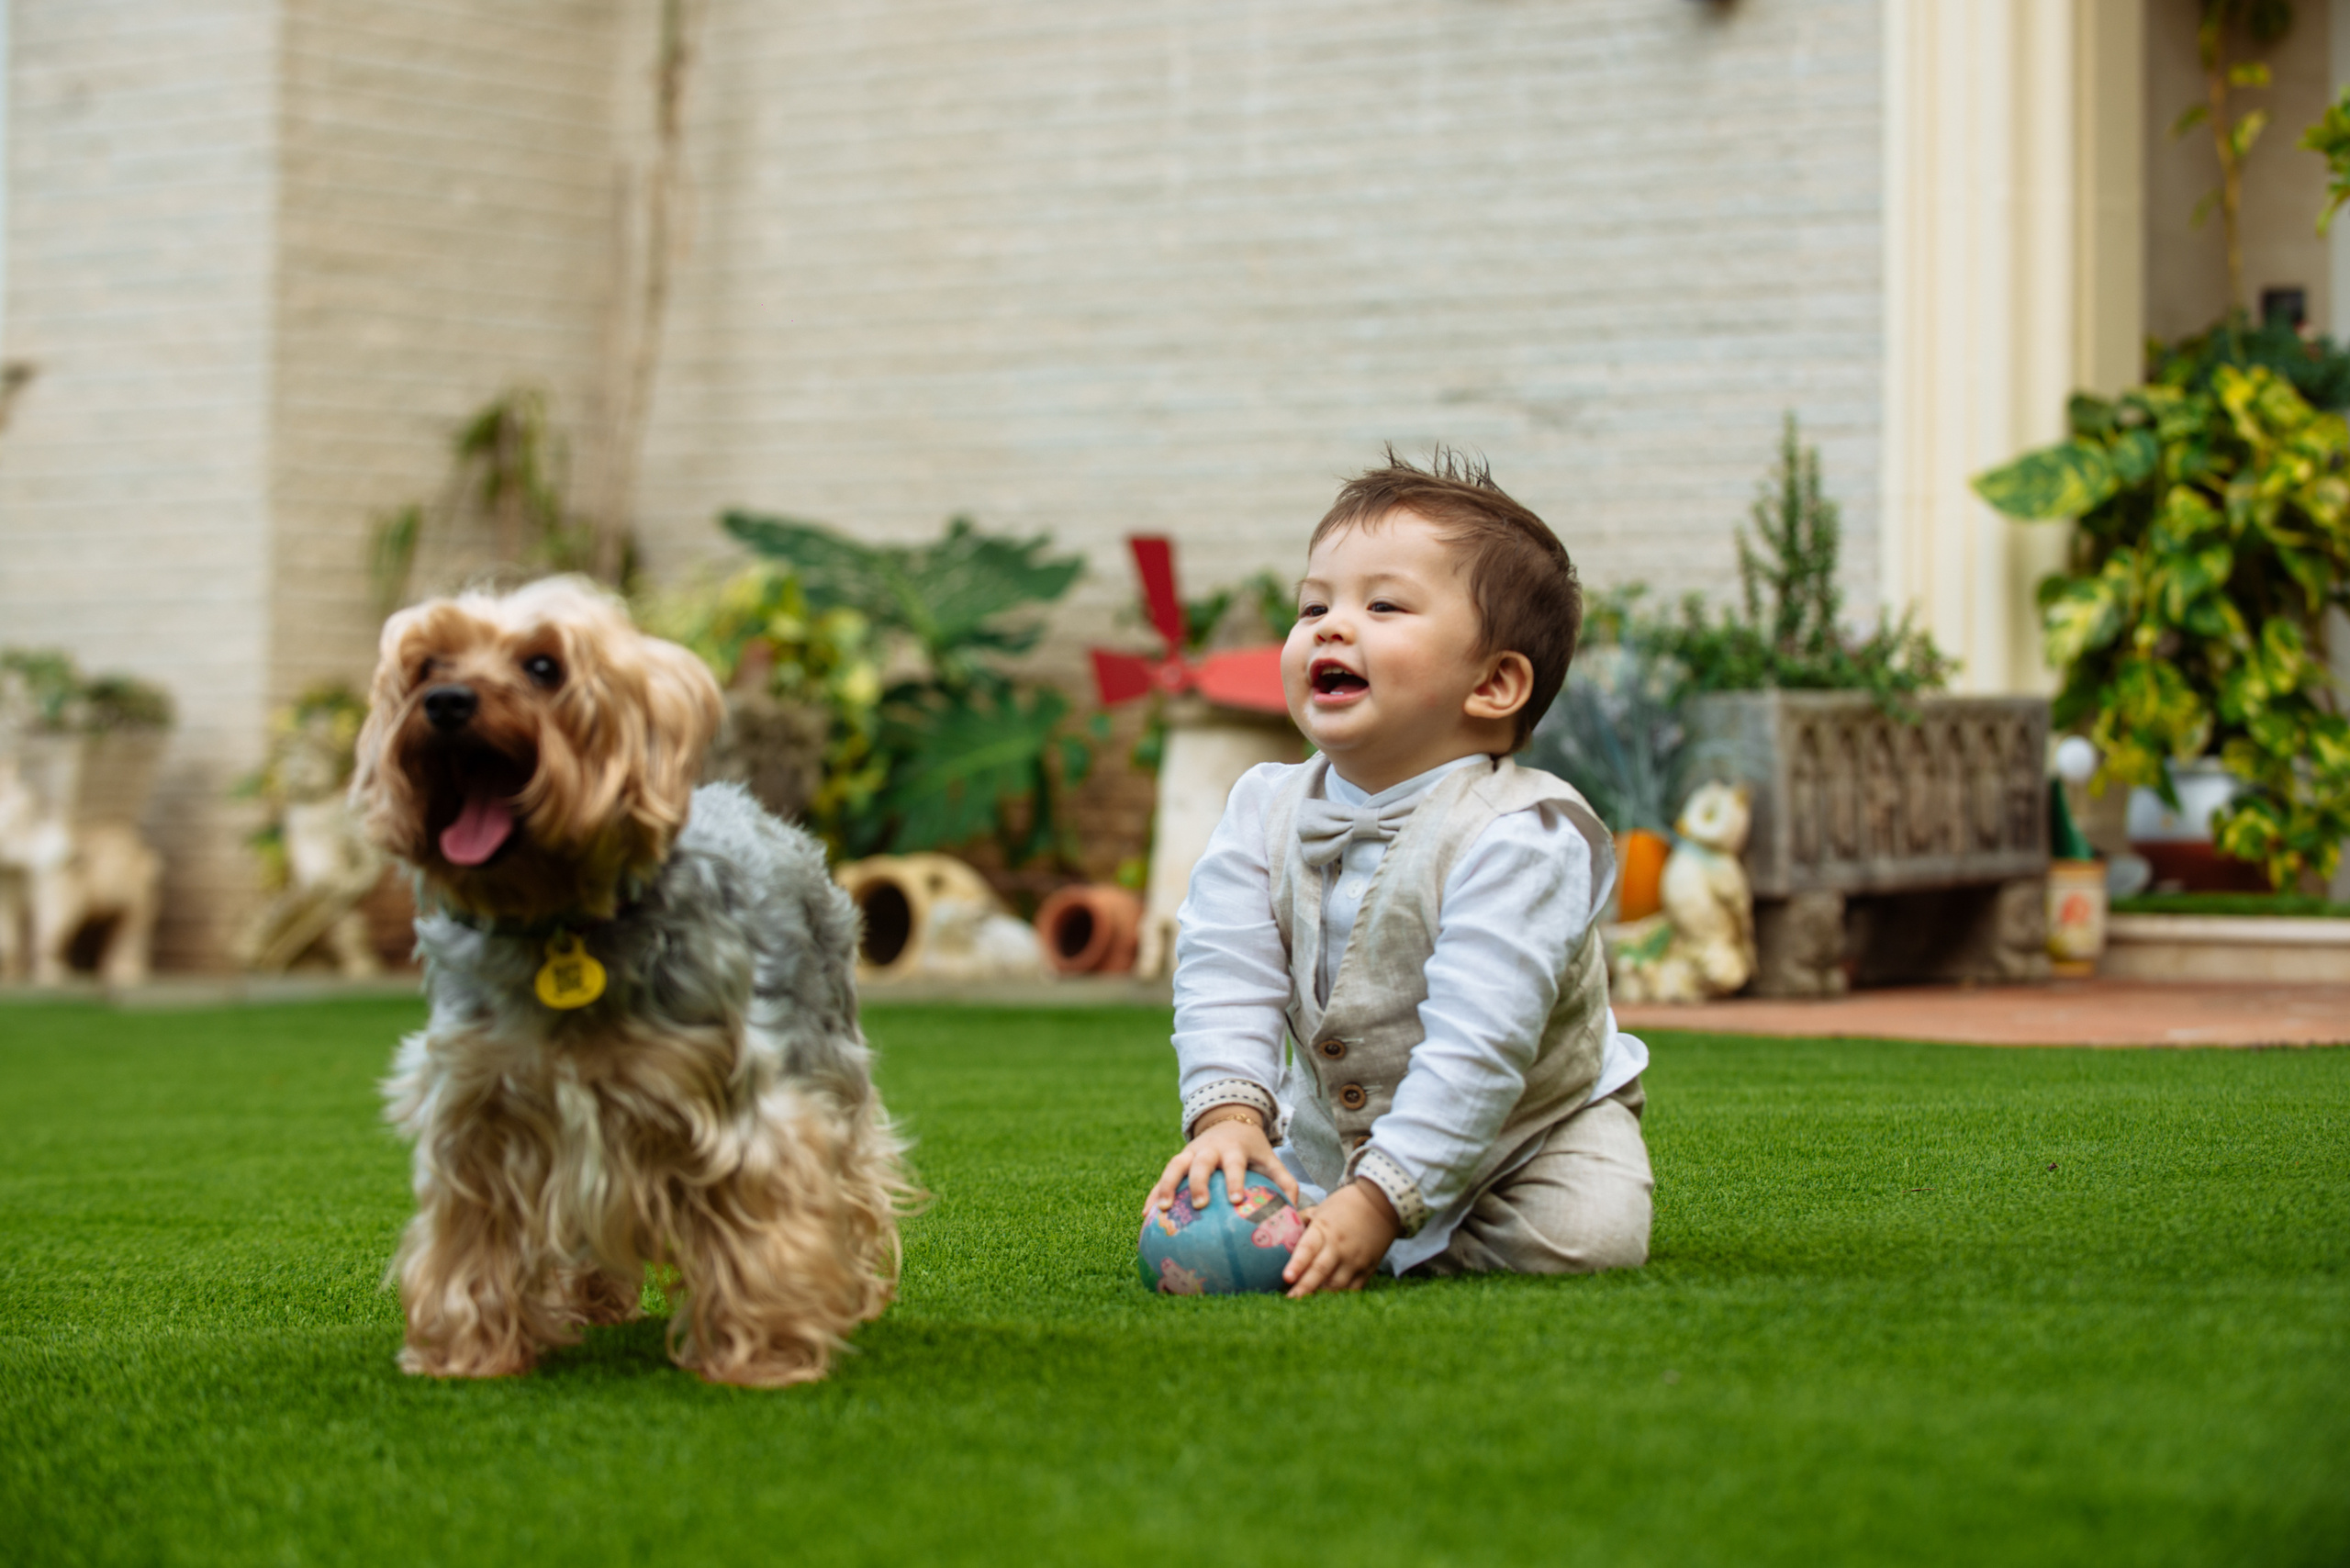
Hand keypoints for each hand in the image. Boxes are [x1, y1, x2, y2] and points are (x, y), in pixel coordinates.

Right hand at [1144, 1115, 1300, 1218]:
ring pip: (1174, 1167)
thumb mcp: (1270, 1159)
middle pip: (1200, 1164)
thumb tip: (1296, 1212)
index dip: (1235, 1181)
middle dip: (1198, 1183)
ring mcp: (1190, 1153)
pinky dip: (1153, 1193)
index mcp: (1233, 1150)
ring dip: (1166, 1187)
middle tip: (1199, 1205)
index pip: (1234, 1164)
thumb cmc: (1252, 1149)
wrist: (1228, 1120)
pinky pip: (1162, 1177)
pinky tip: (1146, 1215)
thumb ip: (1284, 1182)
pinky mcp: (1178, 1160)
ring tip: (1160, 1211)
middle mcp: (1209, 1149)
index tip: (1236, 1200)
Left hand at [1283, 1180, 1397, 1296]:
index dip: (1297, 1264)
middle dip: (1304, 1288)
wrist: (1382, 1204)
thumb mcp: (1321, 1209)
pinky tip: (1325, 1302)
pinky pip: (1352, 1289)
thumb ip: (1302, 1224)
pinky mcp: (1367, 1269)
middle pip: (1320, 1271)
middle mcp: (1340, 1247)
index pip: (1308, 1249)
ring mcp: (1355, 1260)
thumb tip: (1281, 1235)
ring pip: (1336, 1285)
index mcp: (1325, 1229)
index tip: (1286, 1278)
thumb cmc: (1346, 1205)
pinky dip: (1338, 1297)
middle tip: (1290, 1300)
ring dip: (1319, 1296)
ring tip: (1303, 1305)